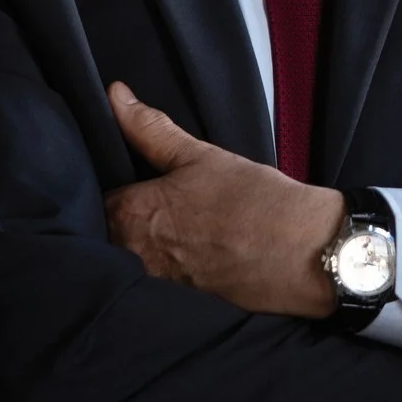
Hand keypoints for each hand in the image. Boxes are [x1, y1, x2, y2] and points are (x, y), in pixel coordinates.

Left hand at [101, 82, 344, 318]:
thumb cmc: (256, 202)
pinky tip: (195, 257)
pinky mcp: (179, 306)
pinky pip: (157, 284)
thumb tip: (115, 95)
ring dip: (146, 248)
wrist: (306, 254)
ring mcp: (156, 285)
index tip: (133, 182)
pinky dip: (168, 270)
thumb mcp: (201, 155)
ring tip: (183, 232)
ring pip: (132, 261)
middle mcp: (134, 255)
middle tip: (164, 206)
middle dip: (125, 221)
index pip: (96, 201)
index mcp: (132, 214)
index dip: (113, 188)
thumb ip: (150, 128)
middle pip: (109, 235)